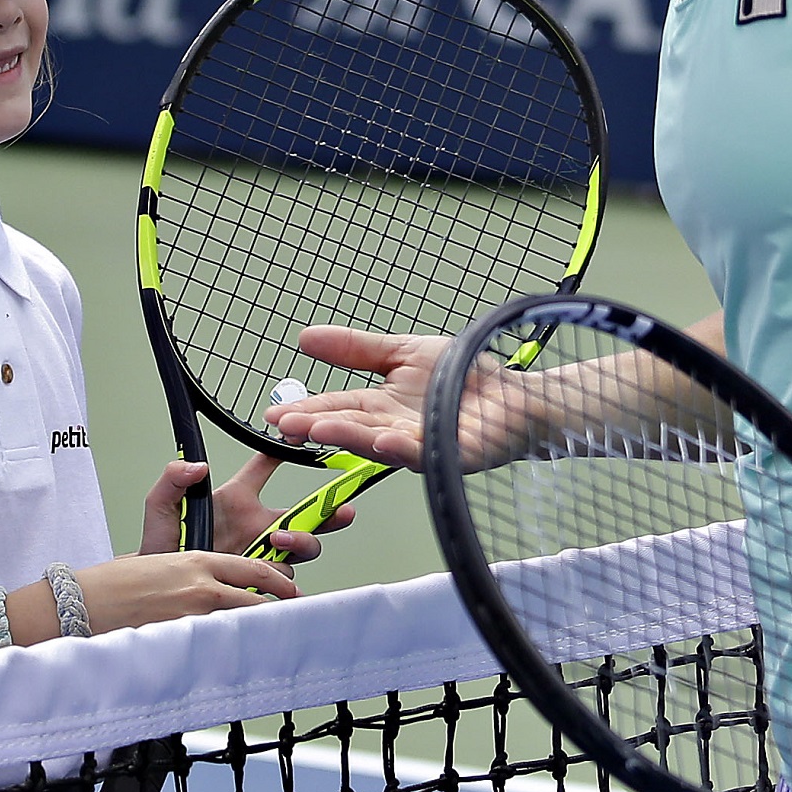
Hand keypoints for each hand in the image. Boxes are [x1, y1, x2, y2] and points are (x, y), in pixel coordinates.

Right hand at [74, 550, 301, 631]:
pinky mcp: (183, 641)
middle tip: (293, 622)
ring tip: (274, 643)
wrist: (82, 603)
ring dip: (261, 633)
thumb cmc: (113, 585)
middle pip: (258, 599)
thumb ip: (192, 574)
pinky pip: (220, 648)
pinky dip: (233, 653)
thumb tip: (217, 590)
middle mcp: (202, 586)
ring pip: (244, 624)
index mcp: (197, 561)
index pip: (253, 570)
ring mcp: (195, 616)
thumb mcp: (159, 563)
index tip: (290, 592)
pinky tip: (242, 662)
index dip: (278, 583)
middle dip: (280, 612)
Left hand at [141, 456, 354, 559]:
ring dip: (301, 541)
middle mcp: (256, 525)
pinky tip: (273, 572)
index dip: (281, 452)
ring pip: (303, 545)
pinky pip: (286, 575)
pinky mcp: (260, 579)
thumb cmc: (161, 545)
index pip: (265, 468)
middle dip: (331, 509)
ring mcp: (262, 552)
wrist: (160, 589)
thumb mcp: (160, 506)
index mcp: (237, 499)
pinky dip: (285, 574)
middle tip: (341, 509)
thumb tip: (195, 466)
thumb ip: (172, 478)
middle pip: (306, 512)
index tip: (298, 440)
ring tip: (278, 540)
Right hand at [262, 327, 448, 467]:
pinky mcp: (454, 454)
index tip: (275, 415)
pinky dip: (402, 448)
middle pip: (351, 429)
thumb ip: (356, 349)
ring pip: (380, 444)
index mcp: (381, 409)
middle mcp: (396, 431)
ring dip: (349, 438)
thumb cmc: (464, 376)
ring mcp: (424, 446)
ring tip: (318, 430)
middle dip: (317, 427)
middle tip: (285, 426)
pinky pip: (425, 453)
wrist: (516, 393)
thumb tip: (306, 337)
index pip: (337, 409)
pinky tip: (382, 440)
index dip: (306, 411)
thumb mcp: (401, 353)